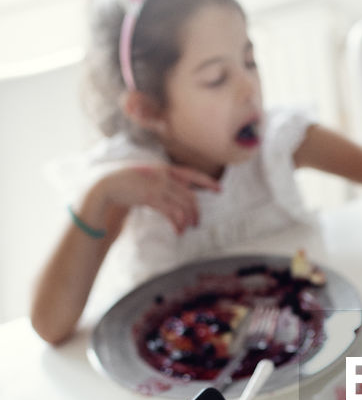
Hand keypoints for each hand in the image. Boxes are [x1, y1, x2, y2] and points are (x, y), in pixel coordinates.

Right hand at [90, 163, 220, 234]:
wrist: (103, 186)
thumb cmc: (123, 185)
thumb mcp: (145, 180)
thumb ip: (161, 184)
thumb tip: (178, 191)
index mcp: (163, 168)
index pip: (191, 174)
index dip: (206, 182)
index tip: (219, 189)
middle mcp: (163, 174)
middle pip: (189, 194)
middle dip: (196, 210)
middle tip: (197, 223)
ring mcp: (158, 184)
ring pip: (183, 204)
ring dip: (187, 220)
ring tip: (185, 230)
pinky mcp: (151, 196)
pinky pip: (172, 211)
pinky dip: (178, 223)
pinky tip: (178, 231)